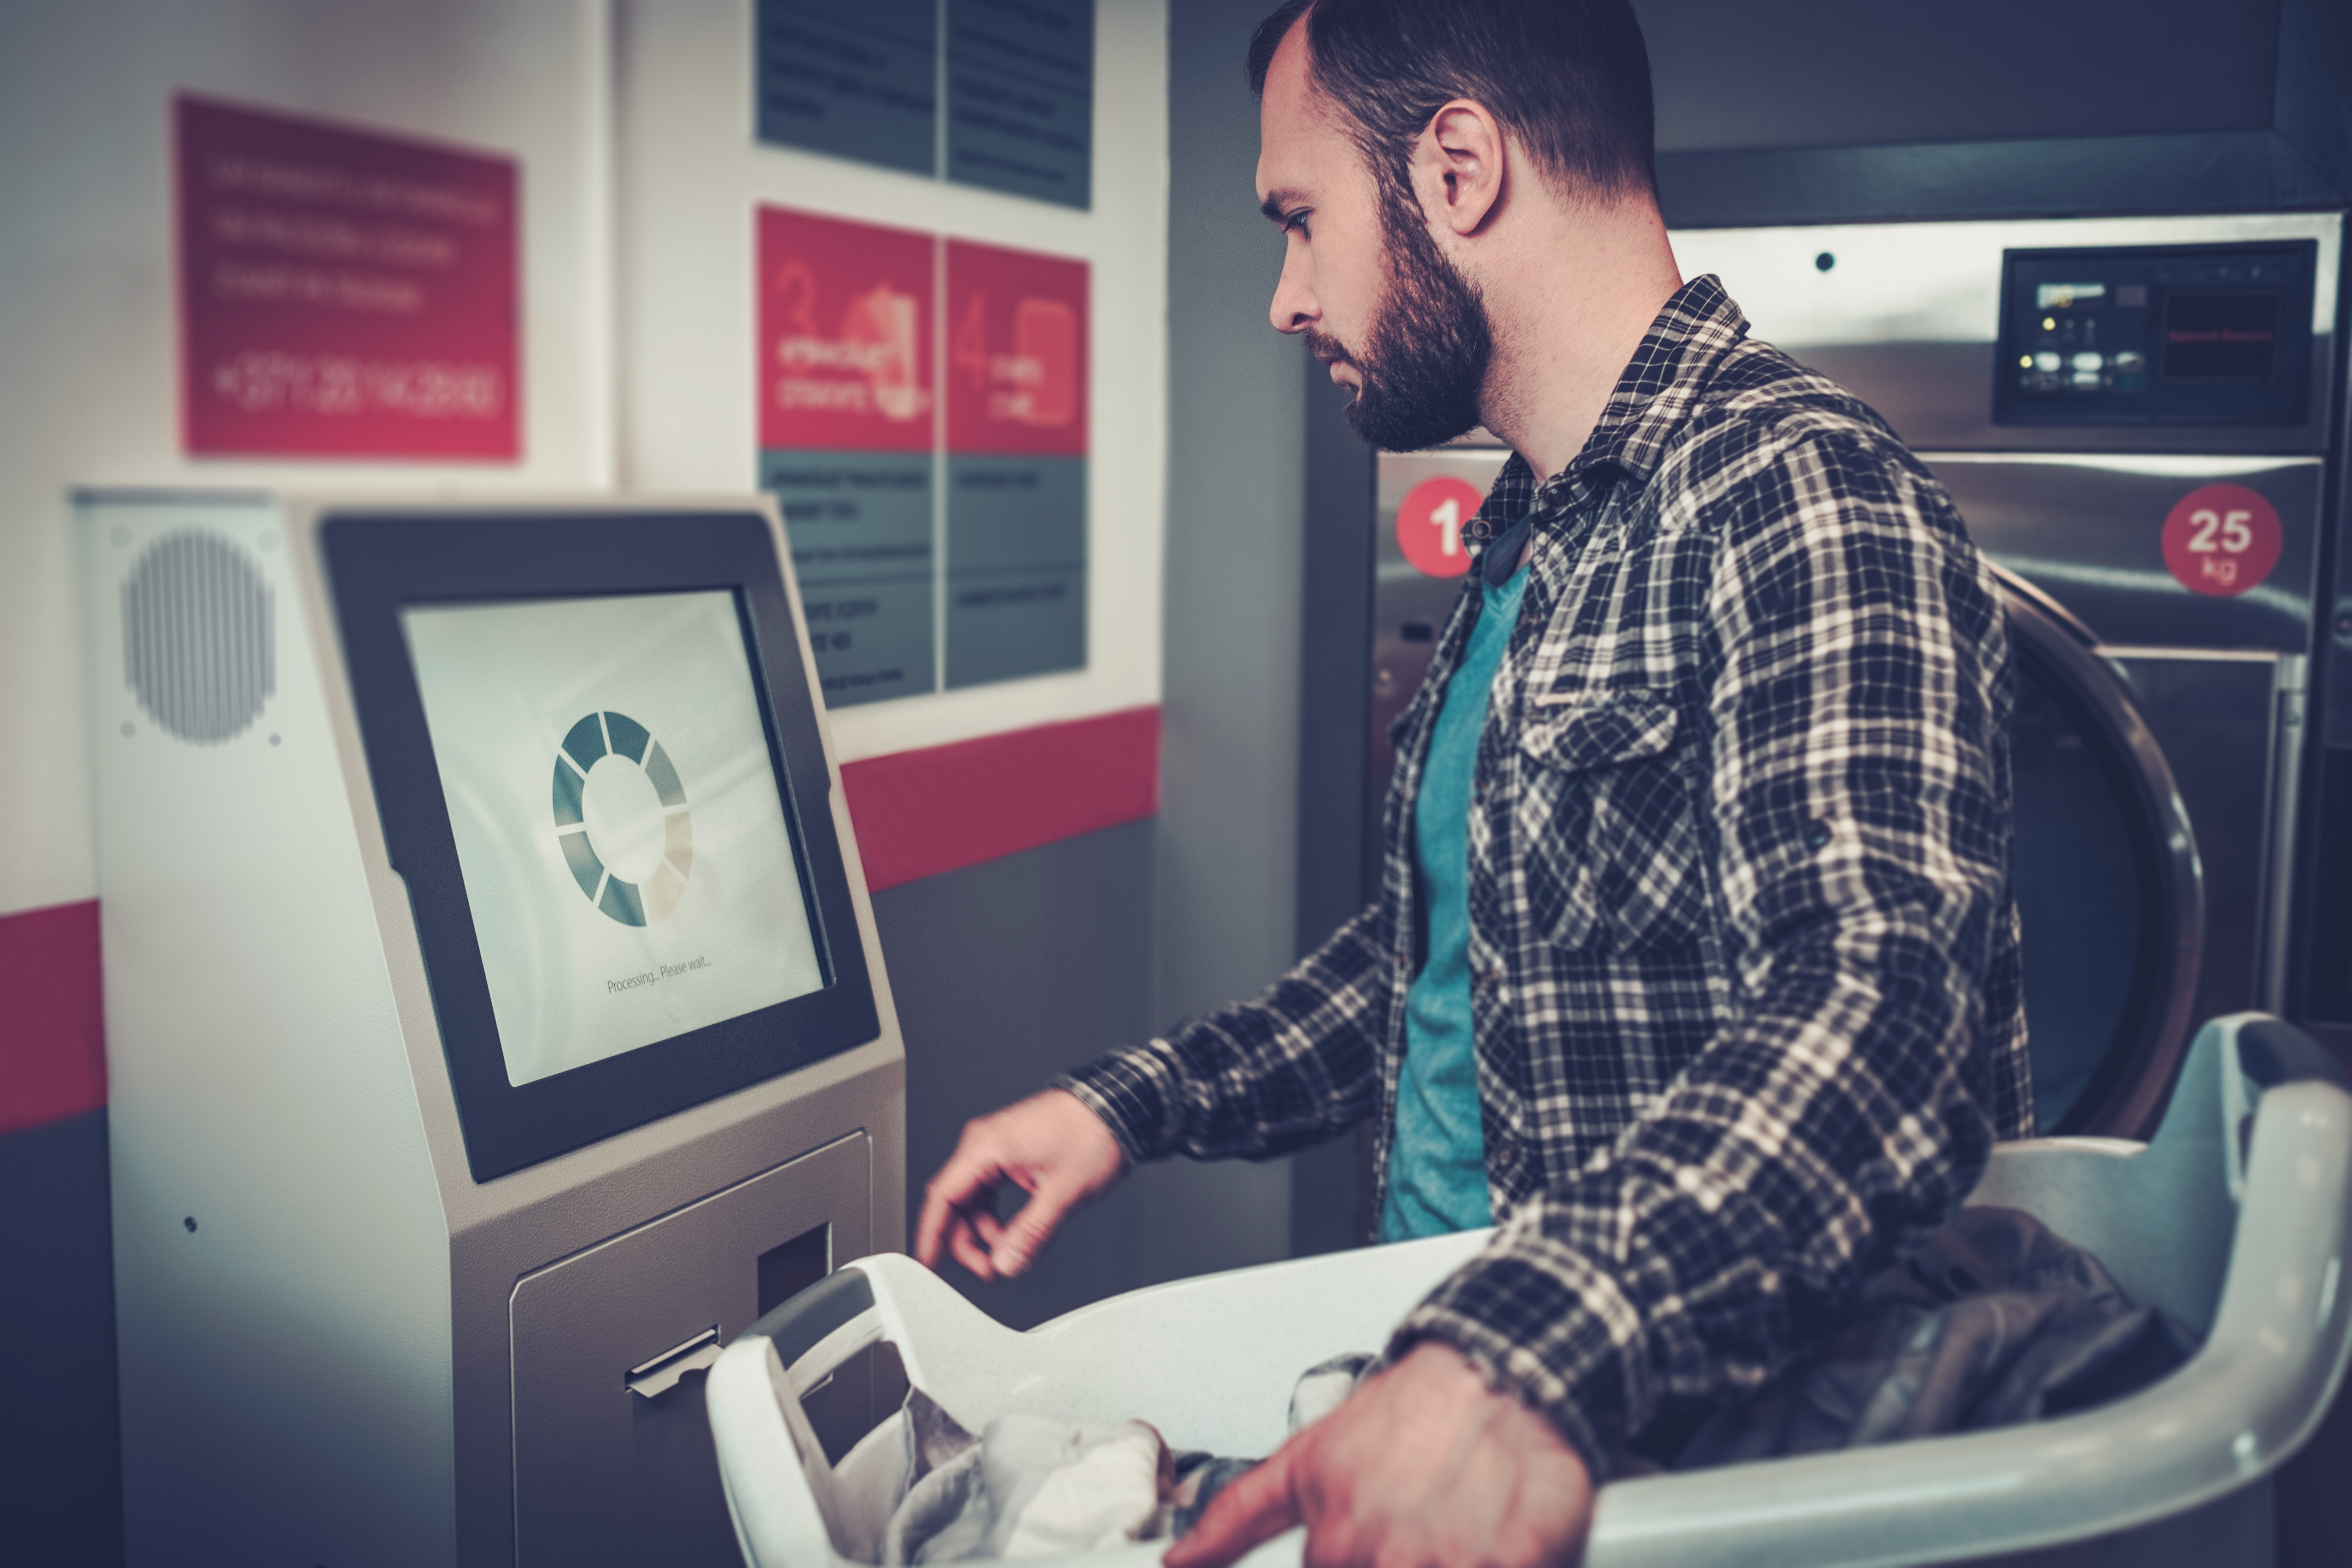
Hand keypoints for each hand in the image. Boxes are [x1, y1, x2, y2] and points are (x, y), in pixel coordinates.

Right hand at [914, 1089, 1126, 1279]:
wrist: (1118, 1104)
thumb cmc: (1094, 1133)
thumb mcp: (1063, 1192)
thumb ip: (1031, 1233)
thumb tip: (1006, 1262)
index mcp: (987, 1146)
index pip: (942, 1196)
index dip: (930, 1235)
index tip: (925, 1265)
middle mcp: (984, 1143)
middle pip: (955, 1202)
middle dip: (966, 1241)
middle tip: (988, 1270)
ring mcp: (996, 1147)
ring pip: (972, 1200)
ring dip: (984, 1232)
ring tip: (1008, 1254)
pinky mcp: (1010, 1153)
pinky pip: (988, 1191)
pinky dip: (996, 1217)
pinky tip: (1013, 1234)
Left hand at [1166, 1342, 1595, 1567]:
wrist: (1496, 1370)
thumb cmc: (1404, 1413)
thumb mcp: (1305, 1460)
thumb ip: (1237, 1517)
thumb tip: (1177, 1561)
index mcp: (1334, 1548)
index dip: (1342, 1565)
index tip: (1362, 1543)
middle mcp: (1389, 1560)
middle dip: (1390, 1559)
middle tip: (1410, 1531)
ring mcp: (1453, 1564)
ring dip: (1440, 1559)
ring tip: (1446, 1529)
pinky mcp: (1516, 1563)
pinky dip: (1495, 1561)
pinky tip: (1489, 1538)